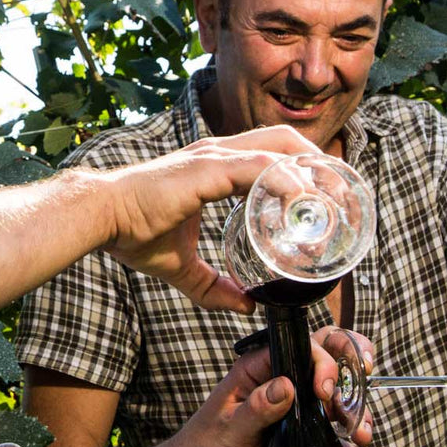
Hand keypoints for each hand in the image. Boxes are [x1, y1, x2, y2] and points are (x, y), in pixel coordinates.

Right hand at [101, 126, 320, 311]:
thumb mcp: (183, 268)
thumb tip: (246, 306)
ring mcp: (215, 156)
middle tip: (343, 198)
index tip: (330, 200)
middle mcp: (220, 152)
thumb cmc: (134, 233)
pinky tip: (301, 201)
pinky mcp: (207, 168)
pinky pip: (258, 167)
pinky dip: (285, 181)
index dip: (307, 170)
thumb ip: (216, 287)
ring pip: (280, 147)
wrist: (103, 219)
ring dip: (313, 171)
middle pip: (287, 139)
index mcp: (218, 166)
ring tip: (334, 201)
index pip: (275, 153)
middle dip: (321, 163)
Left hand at [172, 334, 375, 446]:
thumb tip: (286, 386)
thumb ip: (256, 407)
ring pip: (342, 400)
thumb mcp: (229, 425)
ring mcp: (302, 407)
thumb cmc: (208, 442)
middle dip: (353, 376)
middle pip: (332, 360)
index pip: (304, 346)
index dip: (323, 362)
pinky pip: (339, 441)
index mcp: (264, 366)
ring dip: (358, 415)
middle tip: (355, 402)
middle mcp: (287, 380)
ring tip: (361, 437)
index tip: (324, 392)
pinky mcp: (309, 435)